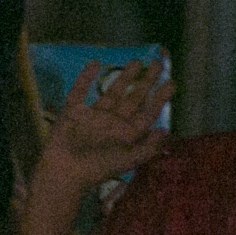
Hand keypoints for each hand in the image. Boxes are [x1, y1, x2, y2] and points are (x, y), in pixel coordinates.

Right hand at [38, 56, 170, 195]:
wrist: (64, 172)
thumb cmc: (97, 169)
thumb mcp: (127, 160)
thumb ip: (148, 147)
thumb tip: (166, 130)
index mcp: (126, 135)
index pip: (147, 113)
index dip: (159, 99)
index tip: (171, 83)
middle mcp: (112, 122)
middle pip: (133, 98)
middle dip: (145, 82)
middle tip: (158, 64)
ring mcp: (93, 115)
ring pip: (111, 91)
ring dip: (123, 77)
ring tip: (136, 62)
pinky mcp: (72, 110)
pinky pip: (80, 90)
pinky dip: (85, 77)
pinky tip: (95, 64)